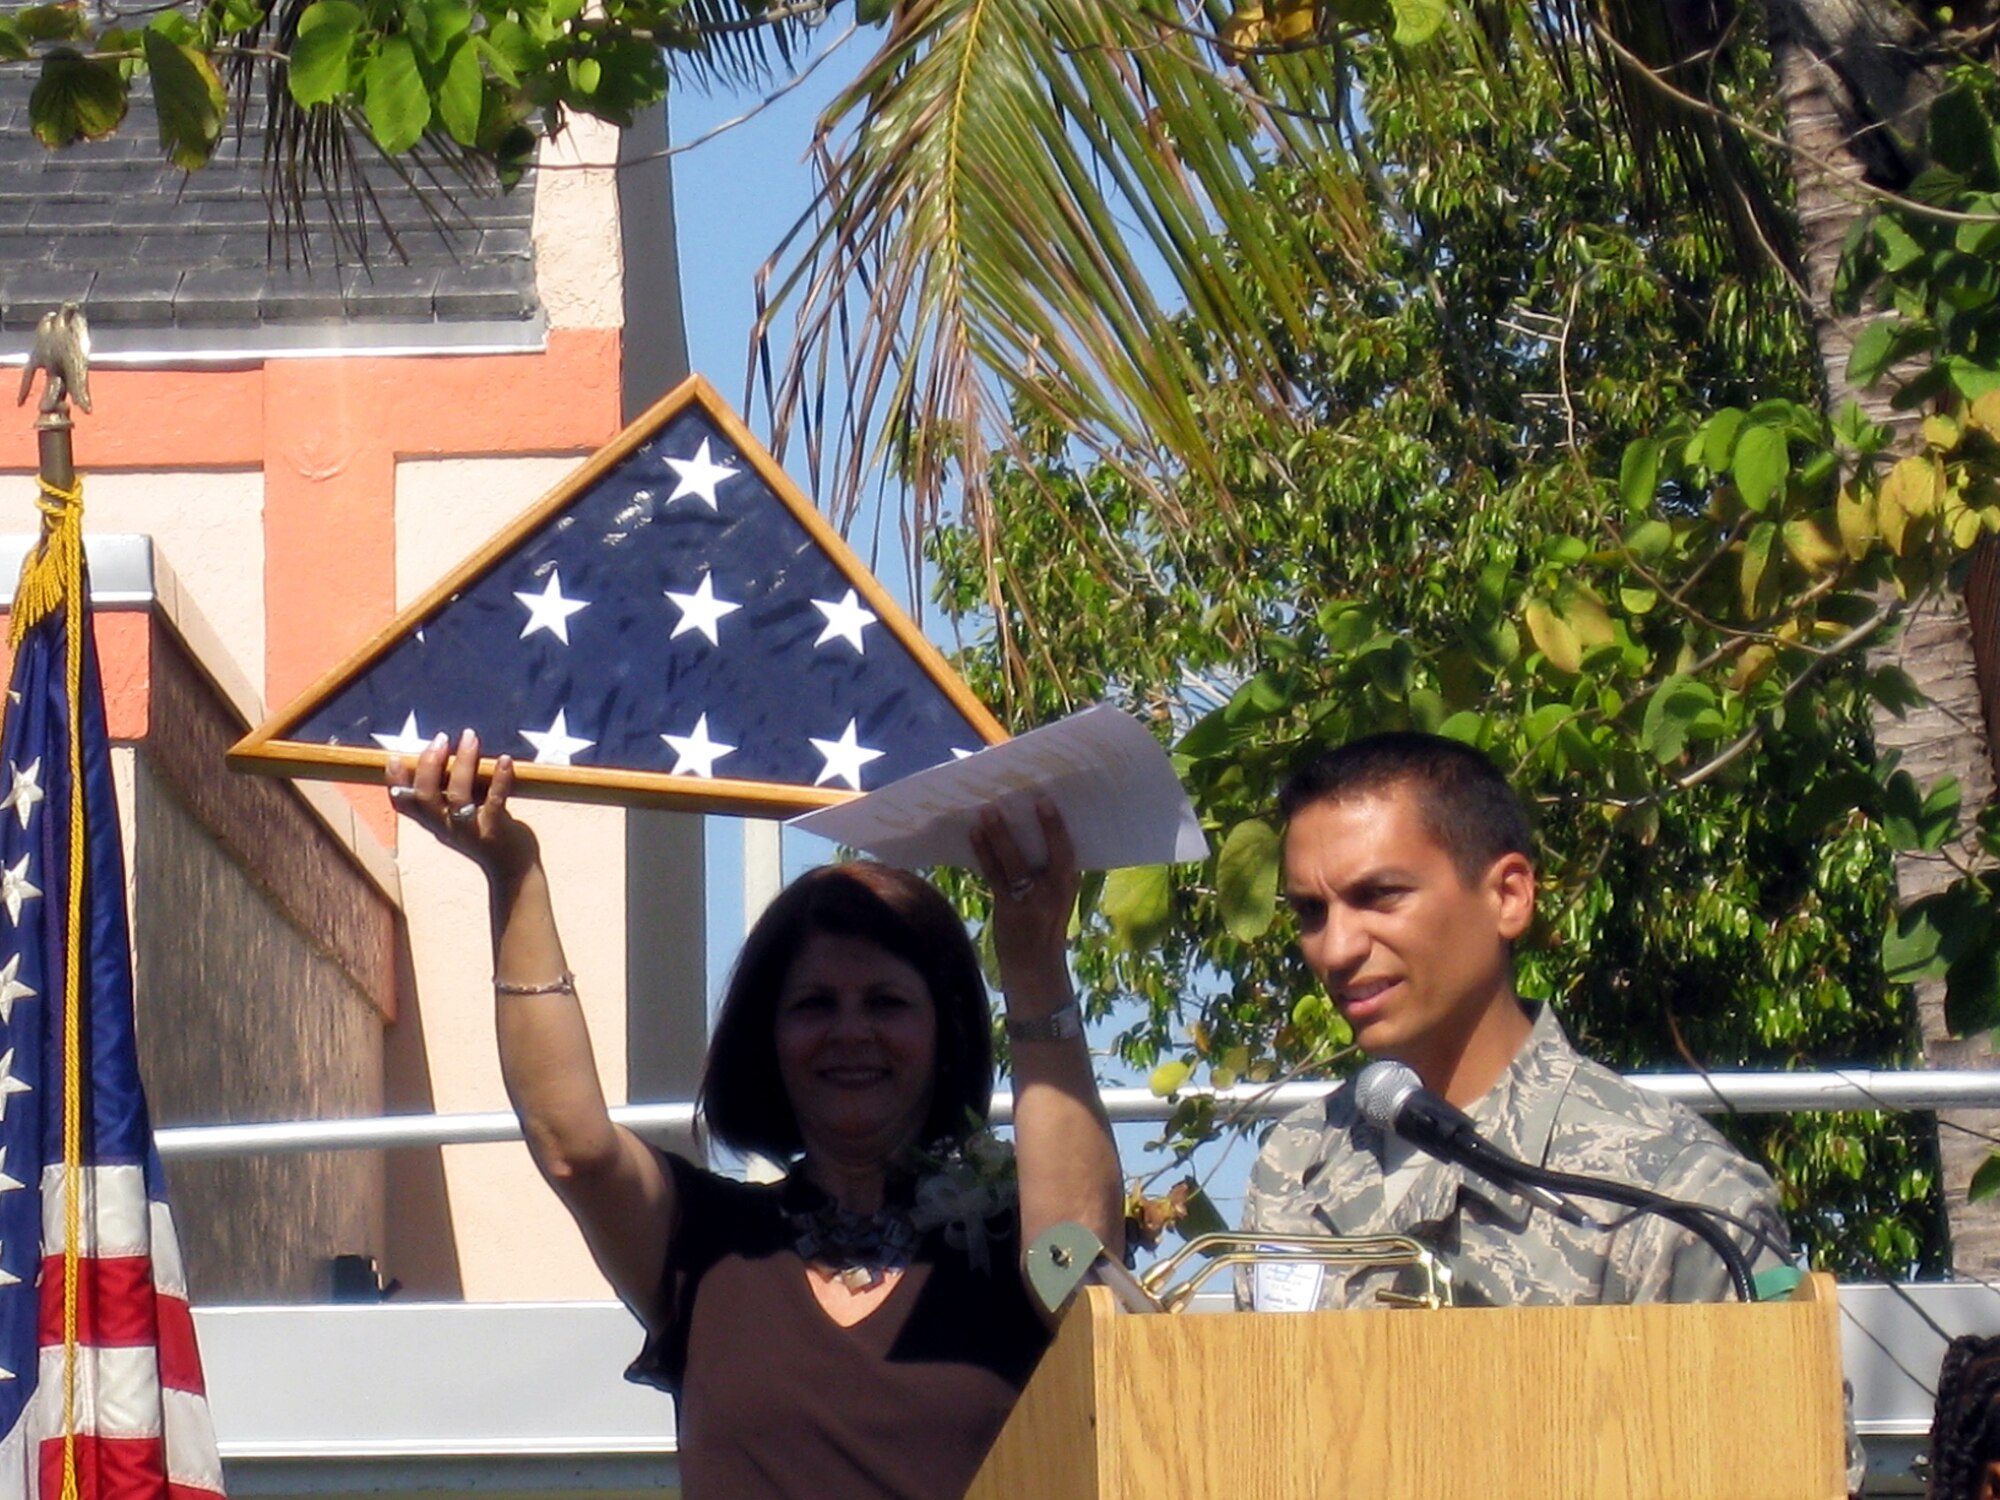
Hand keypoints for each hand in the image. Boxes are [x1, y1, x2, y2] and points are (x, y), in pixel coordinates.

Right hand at [386, 728, 538, 879]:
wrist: (515, 871)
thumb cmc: (486, 833)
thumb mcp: (460, 815)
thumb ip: (450, 793)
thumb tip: (444, 753)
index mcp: (433, 822)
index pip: (404, 804)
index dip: (394, 782)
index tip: (395, 757)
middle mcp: (446, 828)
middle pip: (426, 797)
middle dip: (429, 765)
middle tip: (440, 739)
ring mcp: (470, 831)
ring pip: (458, 797)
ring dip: (463, 764)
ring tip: (470, 738)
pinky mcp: (495, 831)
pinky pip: (495, 802)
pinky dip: (500, 779)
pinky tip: (506, 759)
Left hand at [970, 799, 1079, 1010]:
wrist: (1035, 967)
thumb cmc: (1044, 925)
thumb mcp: (1057, 898)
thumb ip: (1051, 871)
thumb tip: (1026, 830)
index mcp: (1069, 884)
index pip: (1067, 850)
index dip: (1056, 825)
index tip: (1045, 800)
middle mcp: (1056, 891)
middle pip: (1051, 852)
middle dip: (1042, 826)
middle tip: (1028, 797)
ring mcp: (1032, 901)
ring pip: (1016, 861)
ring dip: (1000, 834)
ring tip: (987, 811)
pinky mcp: (1010, 909)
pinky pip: (995, 874)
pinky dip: (983, 852)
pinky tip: (974, 834)